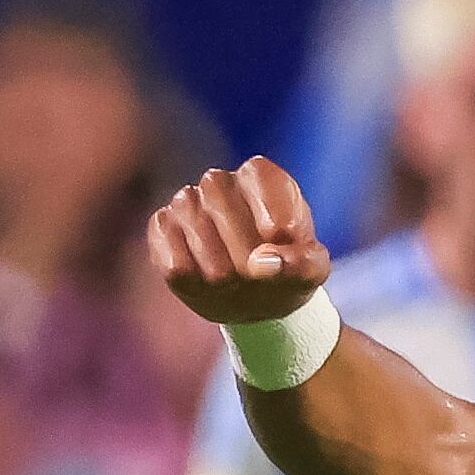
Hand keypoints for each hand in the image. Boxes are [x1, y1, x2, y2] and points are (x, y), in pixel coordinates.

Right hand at [146, 158, 333, 328]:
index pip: (258, 176)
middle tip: (257, 275)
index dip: (272, 211)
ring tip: (235, 283)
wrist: (257, 298)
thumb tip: (260, 263)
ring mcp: (186, 203)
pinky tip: (207, 283)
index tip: (282, 239)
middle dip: (244, 249)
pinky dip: (192, 276)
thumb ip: (300, 263)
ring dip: (220, 269)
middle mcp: (219, 182)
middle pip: (219, 200)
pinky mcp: (163, 229)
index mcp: (260, 177)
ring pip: (193, 226)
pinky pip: (172, 255)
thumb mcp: (311, 271)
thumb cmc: (287, 272)